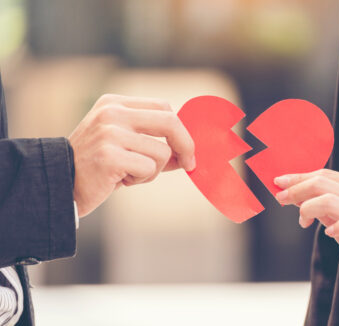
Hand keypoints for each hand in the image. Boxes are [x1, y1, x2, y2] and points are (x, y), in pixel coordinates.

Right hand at [69, 94, 194, 216]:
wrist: (59, 183)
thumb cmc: (97, 165)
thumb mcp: (123, 143)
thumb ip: (152, 141)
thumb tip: (189, 151)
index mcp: (115, 104)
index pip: (164, 106)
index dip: (182, 129)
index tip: (187, 150)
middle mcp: (112, 113)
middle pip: (170, 121)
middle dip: (186, 145)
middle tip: (189, 164)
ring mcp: (109, 133)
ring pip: (162, 152)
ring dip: (152, 170)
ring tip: (130, 173)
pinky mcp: (109, 156)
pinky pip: (149, 168)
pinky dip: (141, 178)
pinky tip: (121, 180)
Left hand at [274, 169, 338, 305]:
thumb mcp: (337, 218)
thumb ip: (320, 204)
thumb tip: (294, 194)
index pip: (324, 174)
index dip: (299, 177)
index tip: (279, 183)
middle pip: (323, 182)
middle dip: (296, 189)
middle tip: (281, 198)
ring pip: (329, 199)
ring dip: (307, 208)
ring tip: (303, 222)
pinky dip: (333, 227)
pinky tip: (328, 233)